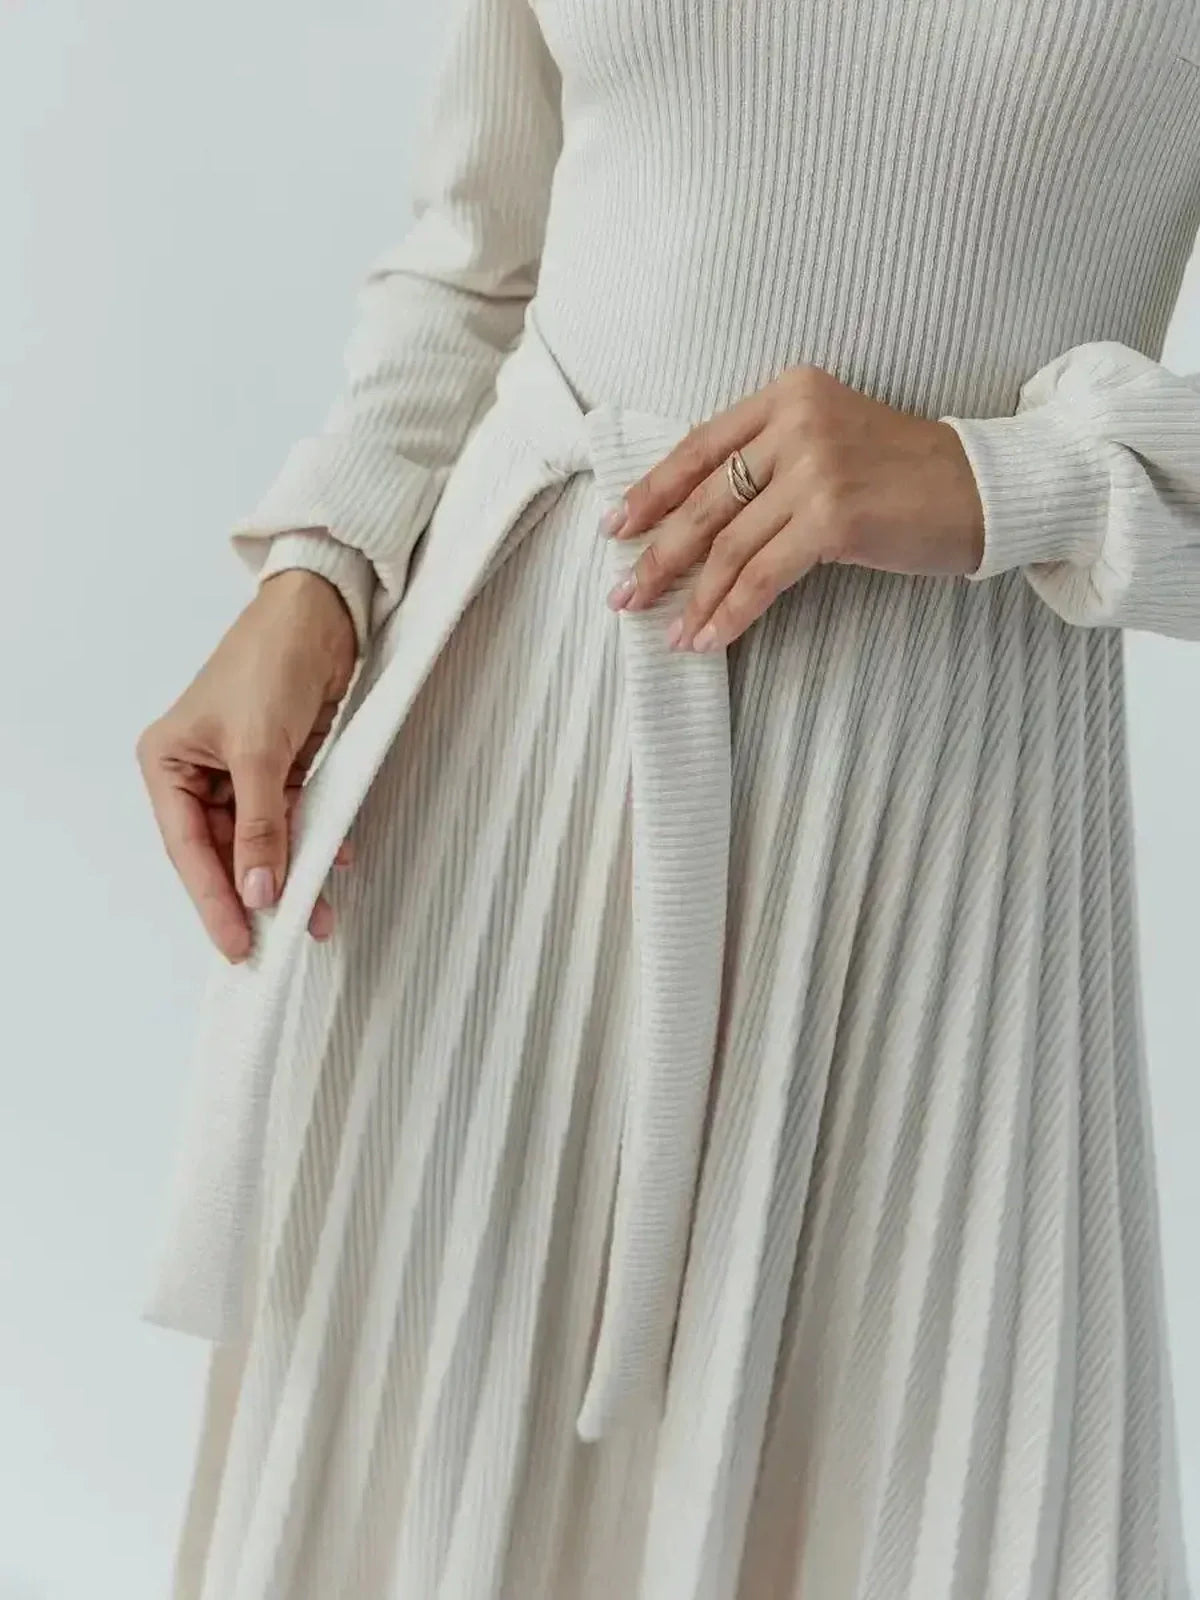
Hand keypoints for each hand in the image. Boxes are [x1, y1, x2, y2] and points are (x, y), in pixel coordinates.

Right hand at [137, 569, 357, 961]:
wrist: (320, 615)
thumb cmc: (269, 664)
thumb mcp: (259, 753)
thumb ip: (260, 827)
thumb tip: (259, 892)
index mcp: (168, 765)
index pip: (188, 850)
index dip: (214, 902)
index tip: (237, 945)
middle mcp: (198, 772)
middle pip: (225, 852)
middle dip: (257, 896)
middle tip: (282, 941)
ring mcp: (241, 772)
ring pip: (263, 842)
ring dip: (293, 874)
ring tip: (320, 915)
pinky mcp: (280, 767)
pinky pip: (292, 818)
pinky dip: (314, 839)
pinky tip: (337, 859)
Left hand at [601, 362, 984, 649]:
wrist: (982, 487)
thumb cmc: (903, 473)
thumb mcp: (829, 439)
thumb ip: (769, 459)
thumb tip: (695, 520)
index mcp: (786, 393)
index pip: (699, 447)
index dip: (651, 491)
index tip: (616, 527)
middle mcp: (795, 422)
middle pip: (704, 501)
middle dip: (658, 555)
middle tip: (624, 595)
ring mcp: (815, 469)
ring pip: (728, 546)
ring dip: (692, 597)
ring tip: (667, 632)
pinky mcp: (834, 519)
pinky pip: (763, 577)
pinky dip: (731, 612)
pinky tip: (709, 638)